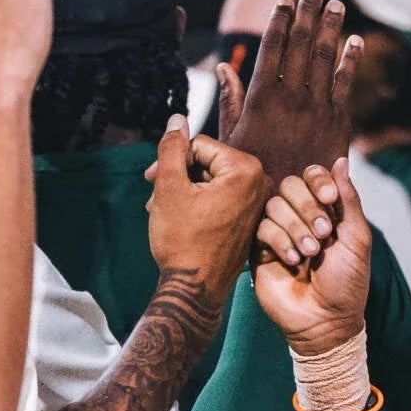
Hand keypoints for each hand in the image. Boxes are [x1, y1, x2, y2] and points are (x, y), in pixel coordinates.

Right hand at [143, 117, 268, 289]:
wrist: (194, 290)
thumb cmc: (182, 240)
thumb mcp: (170, 187)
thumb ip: (172, 148)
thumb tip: (177, 120)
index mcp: (246, 170)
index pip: (199, 145)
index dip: (171, 160)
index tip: (151, 180)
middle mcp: (260, 184)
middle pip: (208, 162)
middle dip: (178, 176)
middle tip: (154, 197)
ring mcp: (257, 204)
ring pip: (211, 182)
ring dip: (184, 192)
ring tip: (162, 211)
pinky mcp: (250, 221)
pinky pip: (221, 200)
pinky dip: (198, 205)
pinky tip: (179, 219)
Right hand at [218, 0, 362, 188]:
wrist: (291, 211)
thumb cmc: (253, 177)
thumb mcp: (231, 141)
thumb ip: (229, 103)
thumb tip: (224, 70)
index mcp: (261, 99)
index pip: (271, 49)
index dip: (279, 21)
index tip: (285, 0)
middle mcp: (290, 98)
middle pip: (301, 45)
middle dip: (309, 13)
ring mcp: (317, 109)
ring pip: (326, 59)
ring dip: (332, 28)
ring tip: (337, 5)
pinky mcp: (339, 123)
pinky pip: (347, 85)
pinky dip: (352, 61)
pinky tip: (356, 41)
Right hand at [253, 161, 371, 355]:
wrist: (326, 321)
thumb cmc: (347, 283)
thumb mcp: (357, 238)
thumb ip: (349, 199)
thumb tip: (341, 160)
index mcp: (324, 210)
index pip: (312, 175)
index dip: (317, 180)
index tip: (329, 199)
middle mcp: (299, 216)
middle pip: (289, 184)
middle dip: (306, 206)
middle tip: (322, 234)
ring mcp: (278, 232)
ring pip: (273, 205)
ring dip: (294, 227)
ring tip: (309, 254)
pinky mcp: (259, 250)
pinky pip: (260, 227)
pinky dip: (279, 241)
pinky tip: (292, 261)